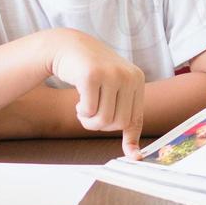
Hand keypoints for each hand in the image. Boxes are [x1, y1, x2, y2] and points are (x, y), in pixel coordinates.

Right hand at [46, 29, 145, 157]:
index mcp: (136, 79)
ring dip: (89, 121)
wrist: (68, 47)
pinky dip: (81, 112)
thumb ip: (126, 115)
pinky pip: (88, 110)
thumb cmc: (92, 73)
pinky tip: (78, 100)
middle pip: (118, 123)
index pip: (135, 119)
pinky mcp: (92, 75)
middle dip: (100, 126)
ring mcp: (110, 74)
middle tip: (90, 115)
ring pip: (104, 119)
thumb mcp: (115, 89)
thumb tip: (135, 155)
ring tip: (84, 108)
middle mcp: (127, 75)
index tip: (133, 157)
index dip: (129, 138)